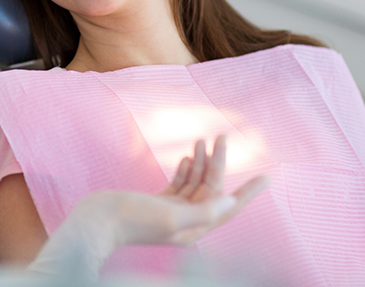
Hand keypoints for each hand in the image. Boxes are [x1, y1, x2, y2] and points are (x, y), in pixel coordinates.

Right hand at [109, 134, 269, 246]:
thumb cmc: (132, 221)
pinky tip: (188, 156)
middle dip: (218, 163)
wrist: (96, 221)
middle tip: (223, 136)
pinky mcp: (158, 203)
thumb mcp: (170, 216)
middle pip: (211, 189)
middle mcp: (186, 221)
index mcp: (193, 228)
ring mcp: (171, 211)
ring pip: (195, 183)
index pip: (228, 207)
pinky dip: (186, 169)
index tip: (267, 176)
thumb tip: (230, 203)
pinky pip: (180, 184)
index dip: (249, 192)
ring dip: (202, 162)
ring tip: (205, 139)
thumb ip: (202, 210)